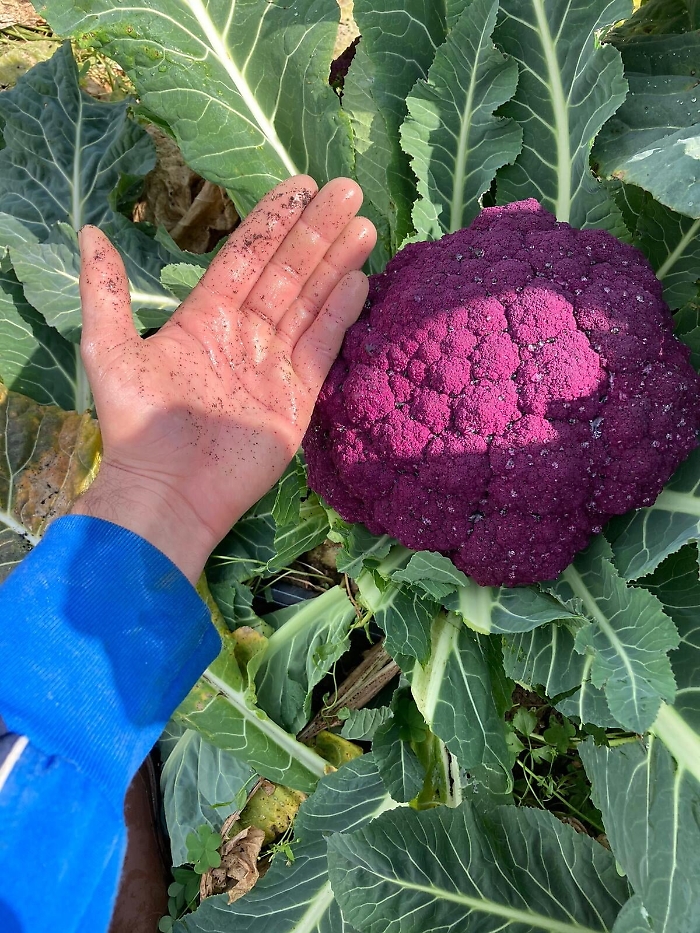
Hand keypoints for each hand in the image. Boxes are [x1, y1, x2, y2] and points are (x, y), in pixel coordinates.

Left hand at [72, 176, 375, 580]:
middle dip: (315, 232)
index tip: (299, 186)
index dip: (271, 221)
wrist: (168, 492)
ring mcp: (273, 365)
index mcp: (204, 319)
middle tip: (346, 190)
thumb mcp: (109, 353)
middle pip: (285, 273)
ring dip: (334, 264)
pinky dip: (340, 316)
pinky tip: (359, 281)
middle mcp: (243, 335)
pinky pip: (322, 348)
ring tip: (363, 225)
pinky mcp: (296, 398)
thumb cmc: (138, 425)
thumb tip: (88, 232)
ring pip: (309, 303)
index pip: (244, 258)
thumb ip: (106, 293)